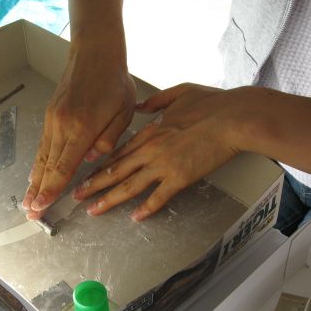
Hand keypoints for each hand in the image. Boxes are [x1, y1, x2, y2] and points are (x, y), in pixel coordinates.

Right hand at [23, 45, 136, 217]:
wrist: (94, 52)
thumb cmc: (114, 82)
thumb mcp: (123, 112)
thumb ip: (108, 139)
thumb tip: (91, 160)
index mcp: (82, 128)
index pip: (64, 167)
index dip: (52, 190)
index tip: (41, 207)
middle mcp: (62, 126)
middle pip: (47, 166)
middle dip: (38, 192)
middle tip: (30, 212)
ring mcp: (53, 120)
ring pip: (42, 157)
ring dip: (34, 180)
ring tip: (28, 199)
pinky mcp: (51, 114)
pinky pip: (43, 145)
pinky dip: (38, 163)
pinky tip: (35, 174)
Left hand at [72, 83, 243, 220]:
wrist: (233, 117)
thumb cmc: (212, 103)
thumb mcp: (179, 93)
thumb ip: (156, 102)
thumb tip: (140, 106)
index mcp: (151, 131)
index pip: (118, 152)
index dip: (100, 166)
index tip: (86, 174)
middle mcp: (151, 150)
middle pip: (115, 171)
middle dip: (93, 185)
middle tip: (76, 196)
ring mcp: (164, 165)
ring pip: (129, 186)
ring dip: (109, 199)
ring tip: (93, 209)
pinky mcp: (180, 177)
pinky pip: (159, 197)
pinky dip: (146, 208)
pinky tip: (135, 218)